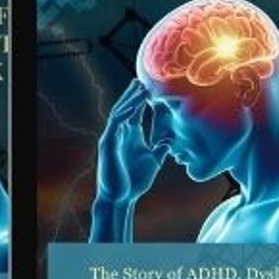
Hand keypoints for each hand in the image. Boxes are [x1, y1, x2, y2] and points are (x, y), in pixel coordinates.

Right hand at [96, 84, 163, 207]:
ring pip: (119, 113)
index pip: (134, 111)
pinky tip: (131, 108)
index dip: (141, 99)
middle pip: (125, 108)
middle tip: (142, 81)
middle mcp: (119, 133)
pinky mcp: (107, 145)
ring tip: (138, 90)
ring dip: (129, 101)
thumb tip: (170, 138)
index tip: (151, 87)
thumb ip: (160, 148)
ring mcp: (112, 138)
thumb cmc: (134, 181)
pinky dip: (123, 115)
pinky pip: (114, 126)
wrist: (121, 198)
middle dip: (133, 95)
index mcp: (129, 135)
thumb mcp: (153, 160)